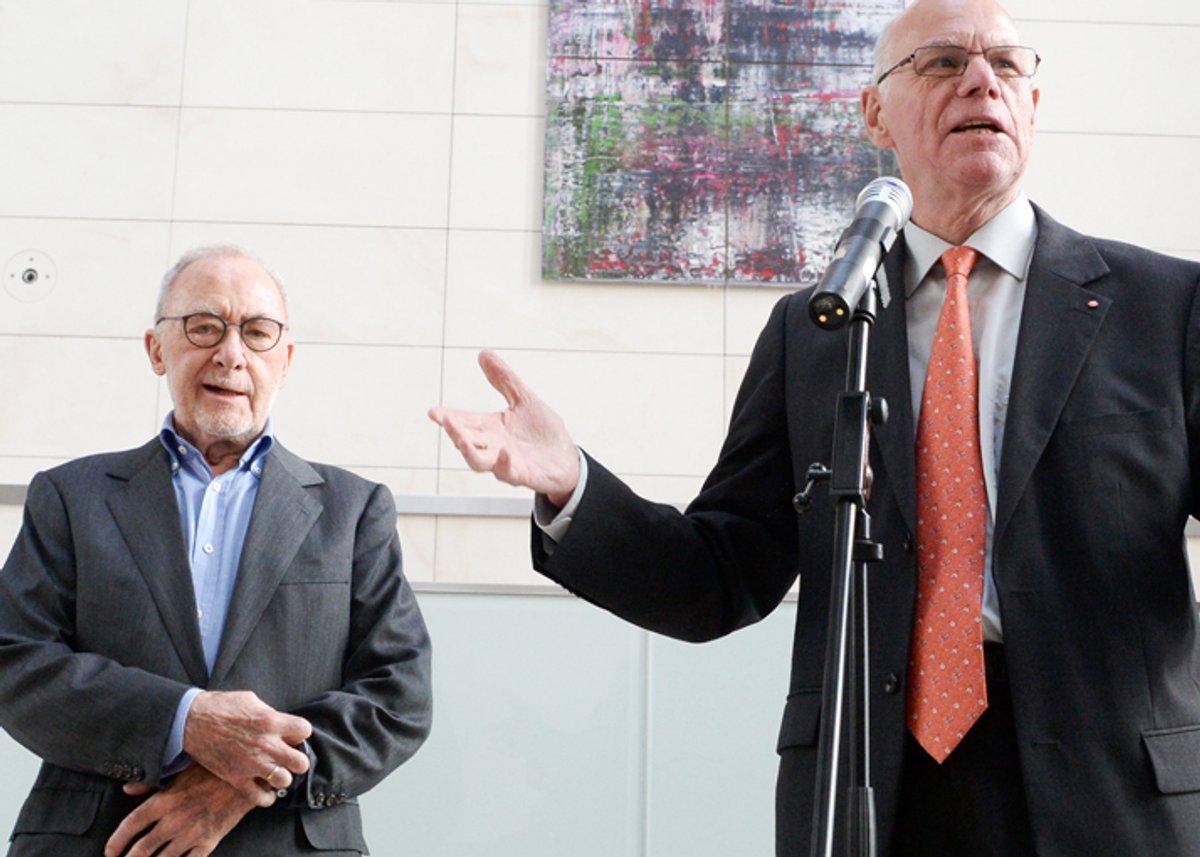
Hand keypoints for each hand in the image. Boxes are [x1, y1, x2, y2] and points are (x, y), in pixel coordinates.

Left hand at [104, 764, 256, 856]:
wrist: (249, 777)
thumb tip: (128, 789)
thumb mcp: (182, 768)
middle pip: (141, 850)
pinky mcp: (209, 842)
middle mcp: (175, 821)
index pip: (130, 826)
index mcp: (165, 801)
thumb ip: (152, 781)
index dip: (116, 842)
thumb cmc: (215, 768)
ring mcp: (192, 834)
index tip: (110, 852)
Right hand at [183, 690, 310, 804]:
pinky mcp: (236, 779)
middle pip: (301, 762)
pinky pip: (261, 798)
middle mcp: (266, 745)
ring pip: (285, 782)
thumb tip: (284, 725)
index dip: (300, 732)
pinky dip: (266, 796)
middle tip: (288, 756)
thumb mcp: (252, 700)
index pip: (305, 731)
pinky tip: (264, 788)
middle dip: (297, 759)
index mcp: (271, 722)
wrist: (190, 721)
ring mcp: (252, 765)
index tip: (293, 734)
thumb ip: (272, 714)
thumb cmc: (221, 706)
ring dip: (282, 776)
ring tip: (275, 771)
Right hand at [429, 350, 580, 507]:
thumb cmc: (543, 432)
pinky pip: (509, 472)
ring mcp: (507, 462)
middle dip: (454, 432)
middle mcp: (494, 446)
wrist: (568, 458)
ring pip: (479, 461)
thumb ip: (503, 380)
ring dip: (469, 452)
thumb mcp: (524, 400)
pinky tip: (504, 451)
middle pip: (467, 441)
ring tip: (461, 441)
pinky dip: (504, 464)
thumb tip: (483, 353)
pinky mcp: (524, 475)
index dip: (448, 418)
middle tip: (444, 421)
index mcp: (492, 428)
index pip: (465, 421)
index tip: (433, 412)